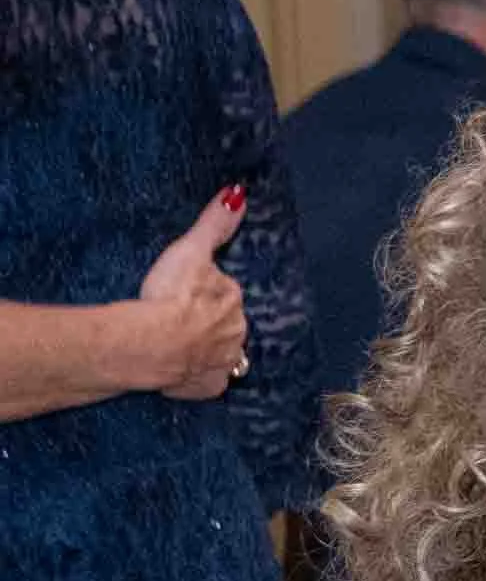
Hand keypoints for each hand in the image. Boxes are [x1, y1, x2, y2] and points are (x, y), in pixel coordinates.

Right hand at [137, 185, 248, 399]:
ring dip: (207, 350)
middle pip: (226, 325)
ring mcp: (223, 363)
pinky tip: (182, 371)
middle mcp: (237, 335)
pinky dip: (198, 378)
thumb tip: (239, 193)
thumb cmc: (170, 296)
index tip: (187, 293)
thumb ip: (214, 224)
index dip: (206, 292)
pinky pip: (207, 383)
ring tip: (182, 345)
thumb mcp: (190, 250)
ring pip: (222, 354)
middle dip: (209, 323)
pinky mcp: (207, 387)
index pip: (225, 294)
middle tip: (182, 319)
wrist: (151, 343)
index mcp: (234, 302)